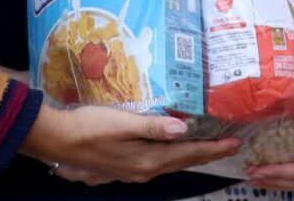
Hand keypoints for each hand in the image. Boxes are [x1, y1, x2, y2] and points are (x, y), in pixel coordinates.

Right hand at [20, 104, 241, 184]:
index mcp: (147, 161)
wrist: (58, 140)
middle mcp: (144, 171)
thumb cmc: (89, 127)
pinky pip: (160, 161)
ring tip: (210, 144)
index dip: (212, 147)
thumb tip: (183, 128)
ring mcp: (134, 171)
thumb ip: (152, 126)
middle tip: (231, 142)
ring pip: (172, 163)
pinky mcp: (125, 166)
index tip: (235, 141)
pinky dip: (175, 154)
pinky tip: (177, 145)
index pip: (188, 153)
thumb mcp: (122, 123)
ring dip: (193, 154)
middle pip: (184, 161)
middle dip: (208, 152)